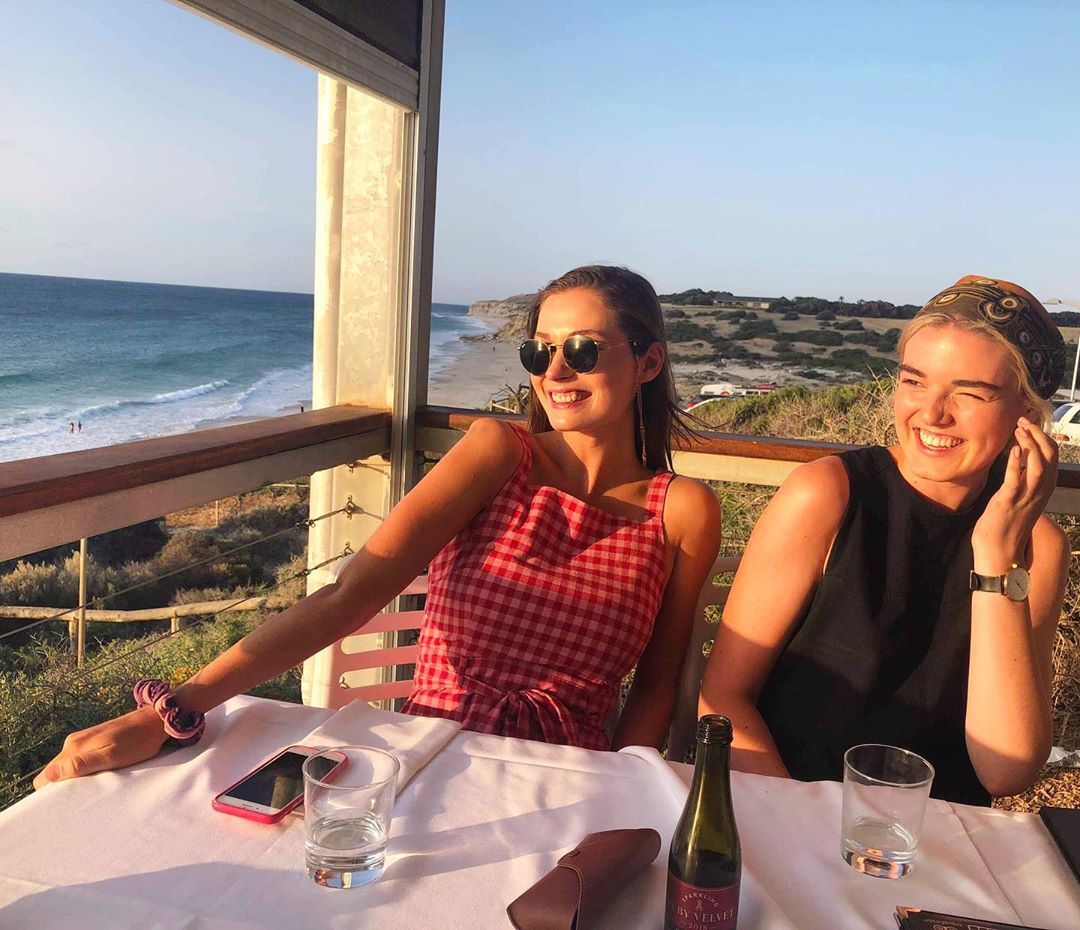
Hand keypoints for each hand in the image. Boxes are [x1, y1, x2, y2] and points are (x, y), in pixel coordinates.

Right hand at [32, 704, 167, 788]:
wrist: (156, 721)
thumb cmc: (138, 742)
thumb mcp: (112, 756)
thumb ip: (82, 764)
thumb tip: (51, 775)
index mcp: (74, 747)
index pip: (45, 777)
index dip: (51, 792)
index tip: (67, 802)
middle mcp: (74, 742)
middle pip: (55, 772)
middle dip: (64, 787)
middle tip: (84, 797)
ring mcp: (84, 740)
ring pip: (67, 767)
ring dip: (76, 779)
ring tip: (93, 788)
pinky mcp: (94, 740)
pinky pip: (79, 760)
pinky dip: (85, 771)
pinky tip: (100, 776)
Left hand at [972, 417, 1058, 568]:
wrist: (1000, 550)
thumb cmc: (1007, 523)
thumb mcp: (1023, 498)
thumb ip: (1026, 480)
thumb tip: (1021, 460)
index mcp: (1043, 489)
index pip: (1052, 458)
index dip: (1044, 437)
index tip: (1029, 424)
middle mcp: (1039, 492)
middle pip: (1048, 457)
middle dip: (1038, 435)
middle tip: (1022, 421)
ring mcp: (1026, 497)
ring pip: (1037, 466)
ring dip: (1030, 445)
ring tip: (1019, 430)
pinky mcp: (1008, 502)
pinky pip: (1016, 480)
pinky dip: (1017, 464)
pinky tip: (1015, 451)